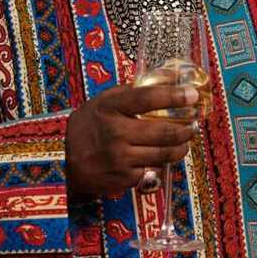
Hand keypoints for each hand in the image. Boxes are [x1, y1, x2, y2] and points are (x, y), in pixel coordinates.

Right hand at [64, 83, 198, 196]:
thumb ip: (134, 91)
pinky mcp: (123, 179)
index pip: (148, 98)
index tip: (193, 95)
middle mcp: (115, 133)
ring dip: (181, 147)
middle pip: (164, 131)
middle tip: (194, 124)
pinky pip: (154, 171)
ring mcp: (120, 158)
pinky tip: (164, 157)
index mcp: (110, 108)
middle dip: (186, 128)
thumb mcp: (105, 101)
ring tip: (185, 141)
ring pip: (164, 154)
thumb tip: (170, 78)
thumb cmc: (89, 125)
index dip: (175, 96)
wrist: (63, 159)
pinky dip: (163, 164)